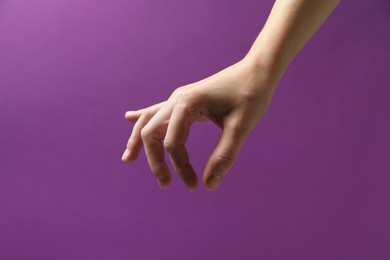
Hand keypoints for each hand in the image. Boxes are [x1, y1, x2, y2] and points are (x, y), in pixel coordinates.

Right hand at [122, 58, 276, 190]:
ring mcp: (178, 98)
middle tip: (165, 185)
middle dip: (155, 161)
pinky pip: (157, 110)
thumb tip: (209, 186)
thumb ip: (224, 155)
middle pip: (151, 133)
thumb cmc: (251, 95)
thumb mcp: (241, 126)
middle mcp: (177, 99)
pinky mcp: (184, 99)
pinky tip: (129, 117)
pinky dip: (142, 118)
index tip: (195, 185)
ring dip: (138, 141)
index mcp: (187, 104)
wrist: (257, 70)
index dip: (180, 167)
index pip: (173, 143)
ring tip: (127, 159)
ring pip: (149, 121)